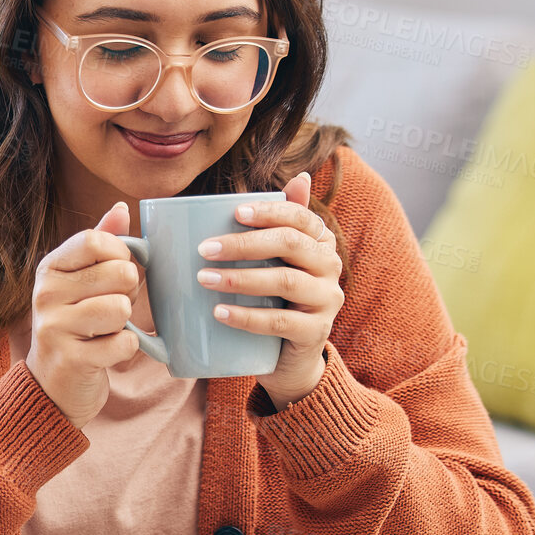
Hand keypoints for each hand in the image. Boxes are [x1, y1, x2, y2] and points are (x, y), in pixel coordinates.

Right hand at [25, 200, 141, 429]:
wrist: (52, 385)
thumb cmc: (75, 324)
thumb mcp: (80, 281)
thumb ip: (101, 243)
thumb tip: (121, 209)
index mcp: (49, 269)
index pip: (96, 240)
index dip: (121, 253)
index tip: (117, 271)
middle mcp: (45, 294)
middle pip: (118, 272)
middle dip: (129, 291)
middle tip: (113, 306)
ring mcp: (54, 327)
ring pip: (121, 308)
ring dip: (125, 322)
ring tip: (107, 330)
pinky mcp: (71, 359)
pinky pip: (124, 342)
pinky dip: (126, 349)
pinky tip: (107, 352)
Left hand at [196, 171, 343, 410]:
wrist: (290, 357)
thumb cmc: (275, 299)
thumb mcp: (273, 262)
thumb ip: (272, 226)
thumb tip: (297, 176)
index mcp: (320, 242)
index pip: (299, 216)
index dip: (269, 211)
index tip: (235, 212)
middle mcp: (330, 266)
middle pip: (290, 244)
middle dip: (244, 243)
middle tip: (204, 249)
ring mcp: (327, 300)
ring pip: (285, 281)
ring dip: (240, 278)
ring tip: (204, 278)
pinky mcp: (315, 332)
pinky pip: (279, 322)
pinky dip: (246, 316)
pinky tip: (220, 312)